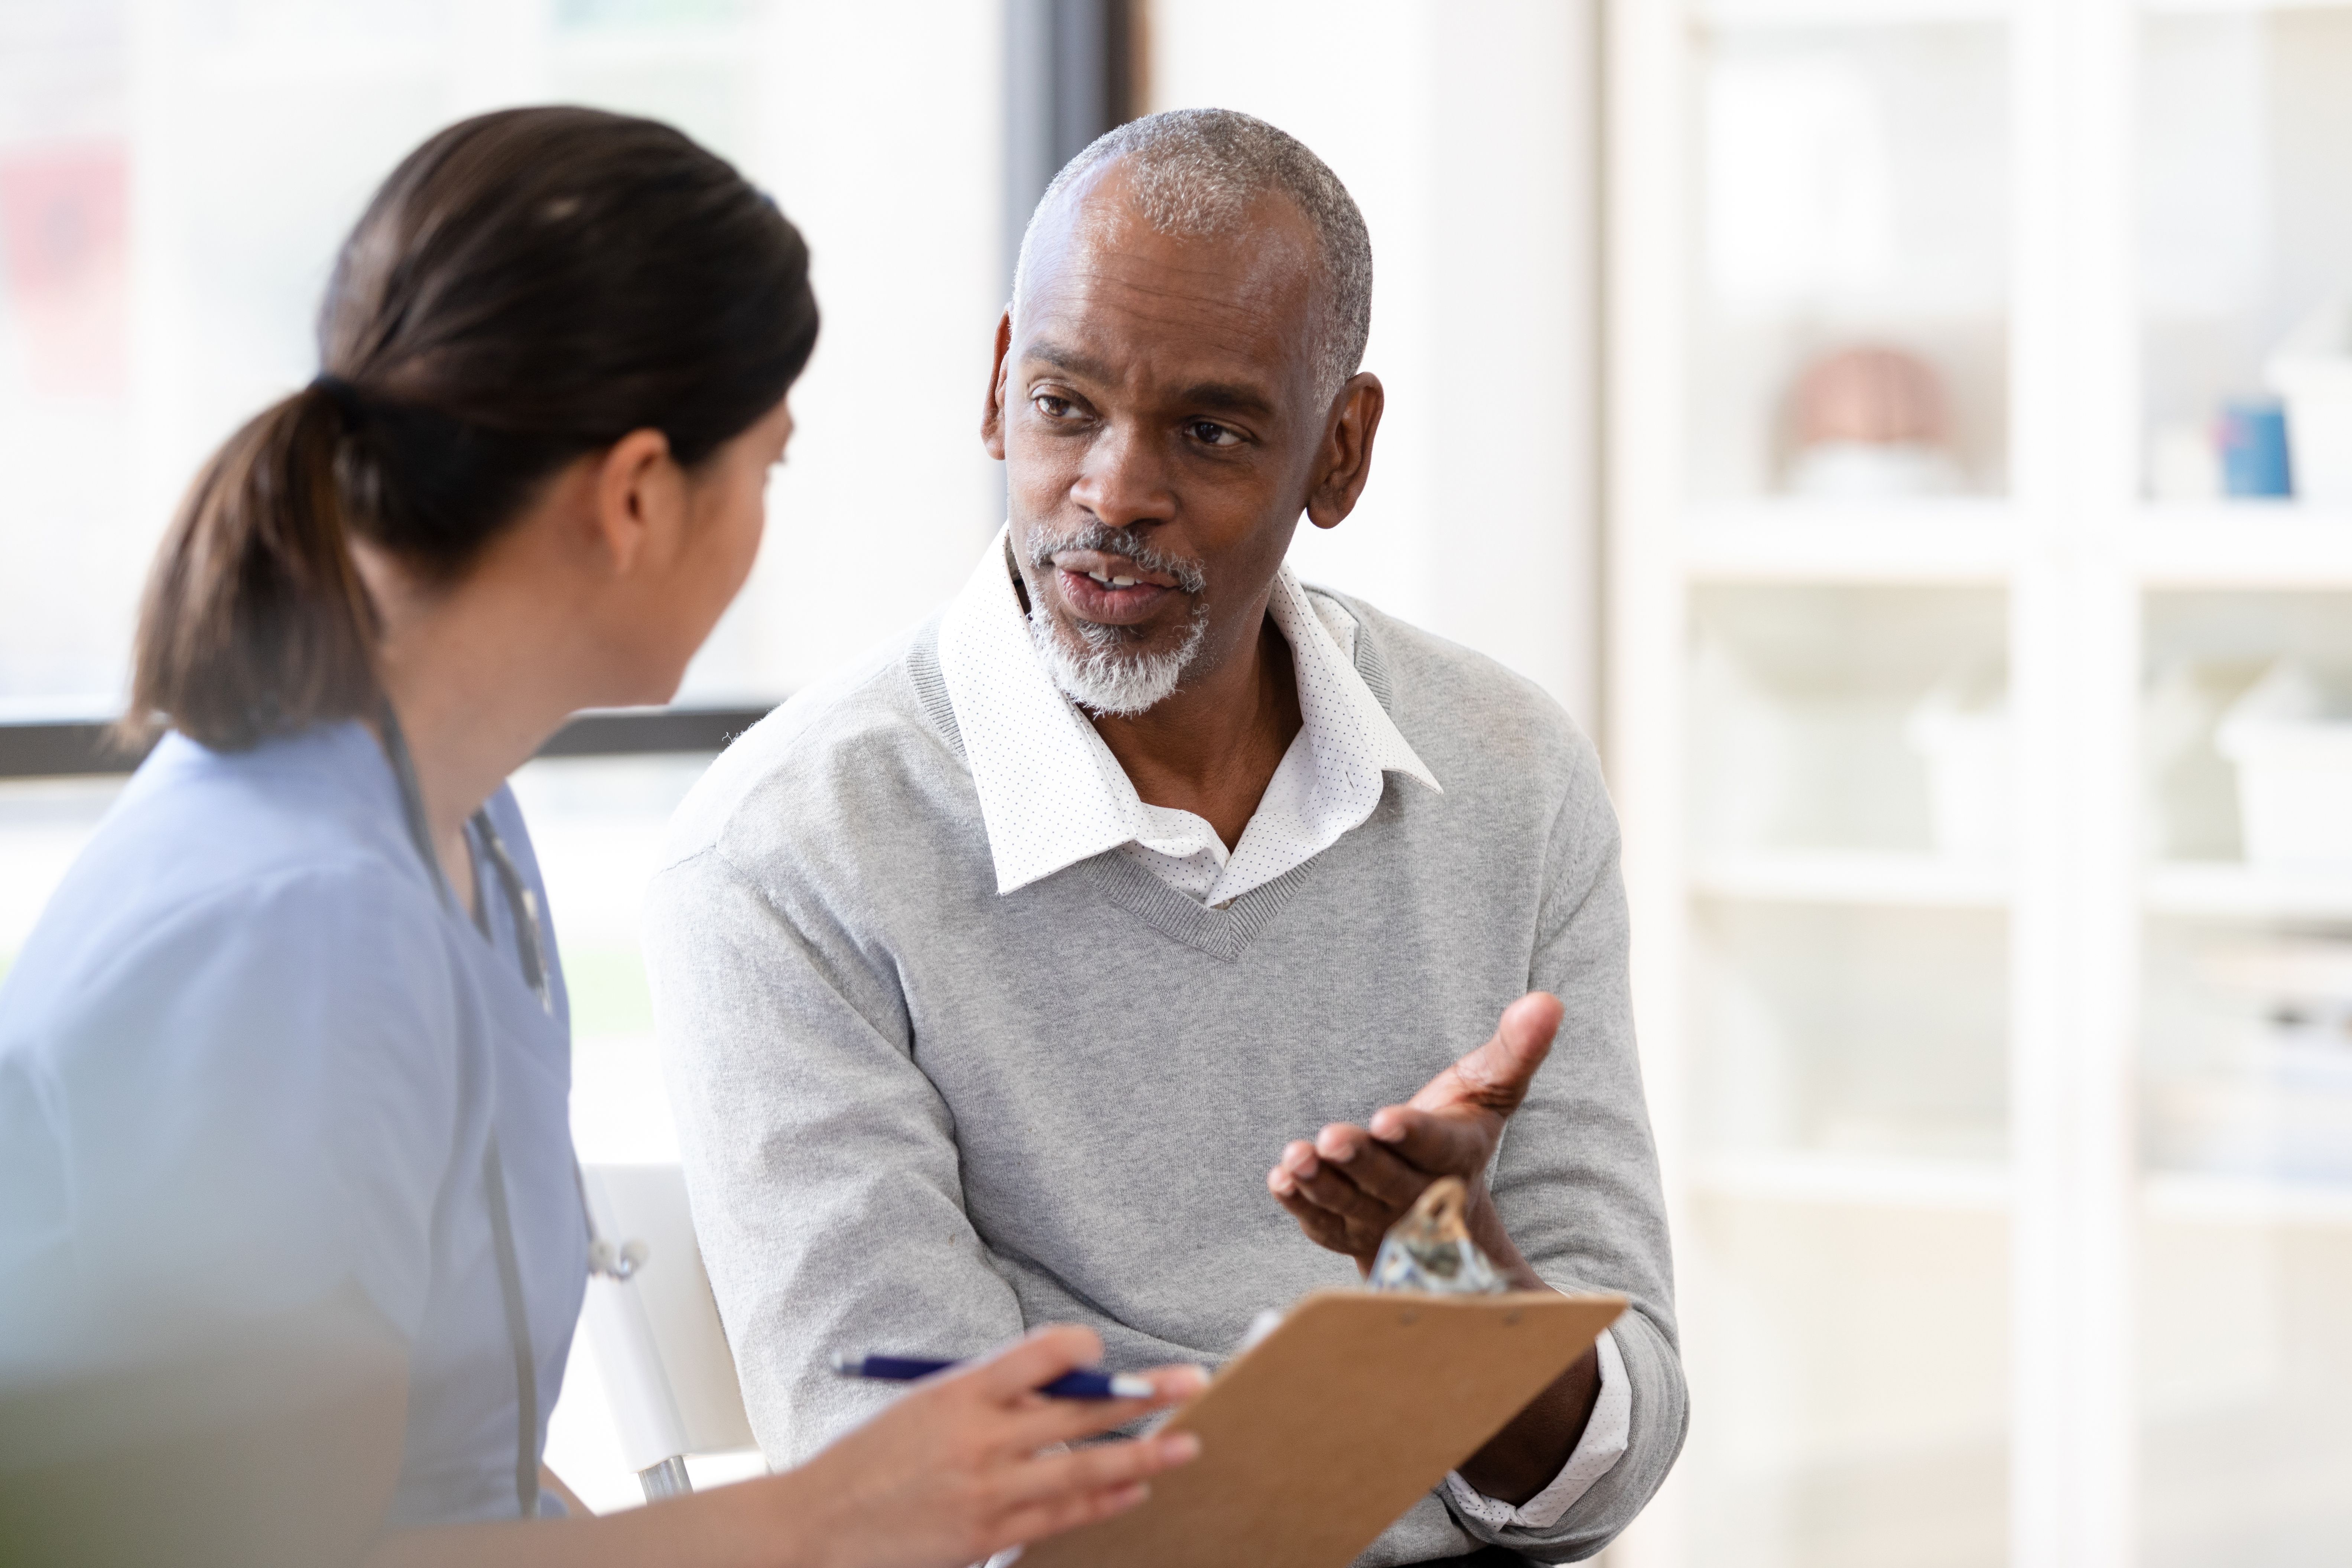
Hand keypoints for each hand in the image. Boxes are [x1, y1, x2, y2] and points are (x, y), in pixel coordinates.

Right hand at [780, 1325, 1204, 1567]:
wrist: (814, 1528)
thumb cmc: (871, 1459)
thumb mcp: (923, 1405)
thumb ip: (988, 1394)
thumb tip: (1061, 1385)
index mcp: (960, 1391)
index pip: (1042, 1352)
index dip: (1082, 1350)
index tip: (1102, 1354)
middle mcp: (980, 1438)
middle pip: (1080, 1409)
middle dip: (1144, 1394)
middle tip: (1195, 1383)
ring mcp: (988, 1491)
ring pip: (1084, 1466)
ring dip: (1142, 1453)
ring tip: (1186, 1443)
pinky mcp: (988, 1537)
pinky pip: (1062, 1515)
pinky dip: (1104, 1499)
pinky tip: (1135, 1489)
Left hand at [1267, 992, 1561, 1275]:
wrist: (1441, 1206)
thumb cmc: (1459, 1129)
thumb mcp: (1490, 1089)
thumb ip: (1515, 1049)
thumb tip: (1546, 1002)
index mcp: (1456, 1156)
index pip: (1435, 1148)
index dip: (1412, 1135)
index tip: (1384, 1120)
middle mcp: (1420, 1195)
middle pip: (1387, 1181)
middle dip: (1359, 1161)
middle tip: (1330, 1139)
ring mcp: (1381, 1219)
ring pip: (1350, 1206)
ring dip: (1321, 1185)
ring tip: (1295, 1160)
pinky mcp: (1347, 1232)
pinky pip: (1323, 1226)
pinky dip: (1300, 1206)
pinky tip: (1281, 1181)